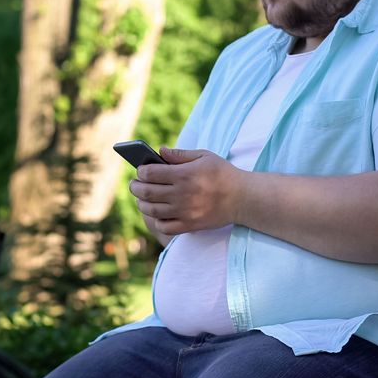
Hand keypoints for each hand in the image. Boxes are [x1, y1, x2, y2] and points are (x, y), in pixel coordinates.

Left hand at [128, 147, 242, 235]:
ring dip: (142, 203)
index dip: (141, 171)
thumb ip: (180, 154)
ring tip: (143, 198)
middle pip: (147, 192)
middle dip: (136, 187)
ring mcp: (185, 212)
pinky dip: (157, 220)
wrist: (243, 198)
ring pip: (152, 210)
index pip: (151, 173)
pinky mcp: (190, 225)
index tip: (141, 170)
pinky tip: (158, 213)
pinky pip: (164, 226)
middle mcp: (182, 194)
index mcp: (185, 175)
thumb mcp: (204, 156)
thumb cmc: (223, 173)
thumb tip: (159, 151)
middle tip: (135, 185)